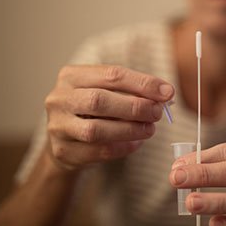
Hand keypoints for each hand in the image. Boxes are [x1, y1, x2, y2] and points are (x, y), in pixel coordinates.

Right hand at [44, 65, 174, 169]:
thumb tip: (165, 94)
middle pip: (99, 100)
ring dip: (129, 130)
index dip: (142, 83)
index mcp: (71, 76)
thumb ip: (131, 90)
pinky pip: (97, 151)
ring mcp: (58, 126)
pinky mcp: (62, 151)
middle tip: (157, 112)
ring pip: (96, 130)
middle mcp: (59, 98)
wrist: (64, 141)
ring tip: (150, 129)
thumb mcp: (106, 92)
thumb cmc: (92, 110)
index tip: (168, 92)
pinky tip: (136, 143)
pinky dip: (122, 147)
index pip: (111, 74)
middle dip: (135, 107)